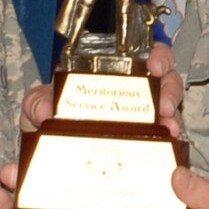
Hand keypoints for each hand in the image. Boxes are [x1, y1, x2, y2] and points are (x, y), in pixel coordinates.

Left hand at [19, 40, 183, 137]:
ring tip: (169, 128)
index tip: (157, 65)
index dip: (157, 55)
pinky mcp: (144, 142)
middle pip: (164, 80)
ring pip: (168, 109)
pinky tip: (166, 143)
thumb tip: (46, 110)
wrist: (49, 155)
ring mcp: (140, 117)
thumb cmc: (49, 121)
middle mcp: (130, 91)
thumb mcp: (39, 106)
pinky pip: (162, 137)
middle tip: (165, 105)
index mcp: (109, 72)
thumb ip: (37, 102)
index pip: (144, 53)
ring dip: (172, 117)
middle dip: (170, 90)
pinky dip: (167, 139)